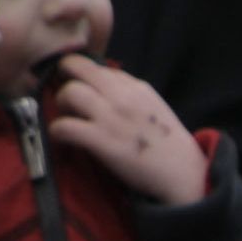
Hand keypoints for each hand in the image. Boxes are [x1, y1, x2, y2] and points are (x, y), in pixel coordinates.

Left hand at [37, 55, 212, 211]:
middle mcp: (123, 96)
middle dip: (64, 81)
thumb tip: (103, 84)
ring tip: (68, 119)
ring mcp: (112, 118)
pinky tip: (63, 138)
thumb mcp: (154, 106)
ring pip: (68, 93)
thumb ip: (130, 92)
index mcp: (136, 86)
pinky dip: (58, 131)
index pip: (96, 66)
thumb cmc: (168, 144)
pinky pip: (65, 127)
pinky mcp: (102, 142)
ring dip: (60, 105)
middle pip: (77, 68)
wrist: (183, 174)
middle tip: (67, 101)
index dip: (81, 74)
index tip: (78, 87)